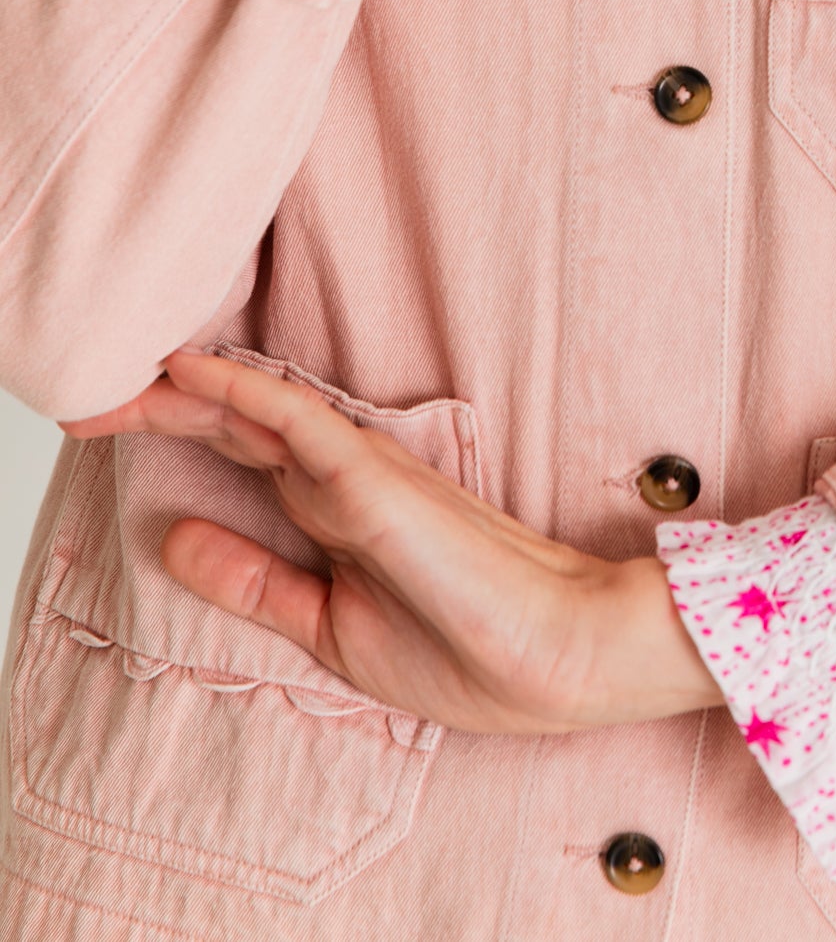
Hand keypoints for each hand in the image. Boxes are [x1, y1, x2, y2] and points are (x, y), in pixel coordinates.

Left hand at [60, 349, 723, 735]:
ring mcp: (359, 472)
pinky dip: (243, 392)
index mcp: (335, 510)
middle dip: (162, 405)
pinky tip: (192, 372)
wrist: (555, 660)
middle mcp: (342, 477)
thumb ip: (256, 583)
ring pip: (256, 412)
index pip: (243, 454)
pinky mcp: (375, 481)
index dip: (177, 429)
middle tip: (90, 385)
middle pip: (236, 424)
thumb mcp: (330, 628)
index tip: (105, 420)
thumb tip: (172, 539)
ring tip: (119, 366)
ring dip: (185, 389)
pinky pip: (298, 424)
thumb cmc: (464, 649)